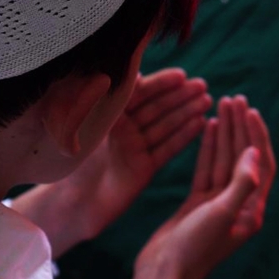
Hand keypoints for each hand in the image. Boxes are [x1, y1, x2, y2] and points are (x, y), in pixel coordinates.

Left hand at [15, 68, 212, 256]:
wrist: (71, 204)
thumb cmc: (72, 163)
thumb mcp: (88, 126)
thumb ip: (109, 100)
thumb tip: (133, 74)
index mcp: (108, 114)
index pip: (139, 93)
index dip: (161, 84)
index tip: (181, 76)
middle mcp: (124, 129)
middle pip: (156, 107)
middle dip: (180, 96)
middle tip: (202, 85)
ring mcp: (135, 148)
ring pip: (166, 126)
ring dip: (187, 112)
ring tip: (207, 101)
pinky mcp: (144, 168)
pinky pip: (167, 149)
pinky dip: (184, 137)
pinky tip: (201, 124)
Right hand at [123, 96, 275, 278]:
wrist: (163, 272)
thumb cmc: (194, 249)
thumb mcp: (221, 214)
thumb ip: (242, 183)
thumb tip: (255, 152)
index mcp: (252, 210)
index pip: (262, 164)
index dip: (258, 136)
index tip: (250, 111)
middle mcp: (239, 204)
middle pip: (244, 157)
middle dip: (241, 127)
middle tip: (235, 99)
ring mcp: (218, 203)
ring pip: (224, 160)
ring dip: (226, 132)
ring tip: (223, 104)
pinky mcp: (199, 203)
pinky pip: (208, 169)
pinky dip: (209, 148)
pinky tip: (209, 126)